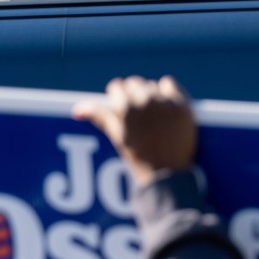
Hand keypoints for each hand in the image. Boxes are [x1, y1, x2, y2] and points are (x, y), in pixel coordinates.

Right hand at [73, 76, 195, 187]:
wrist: (168, 174)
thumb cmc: (138, 158)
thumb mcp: (117, 137)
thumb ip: (99, 117)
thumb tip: (77, 109)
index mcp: (125, 109)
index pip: (116, 87)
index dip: (117, 98)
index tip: (120, 109)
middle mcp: (145, 101)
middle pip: (134, 83)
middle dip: (132, 95)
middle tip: (135, 114)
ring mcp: (165, 102)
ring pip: (151, 85)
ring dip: (149, 94)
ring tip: (150, 114)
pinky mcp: (182, 105)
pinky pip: (170, 84)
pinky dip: (166, 91)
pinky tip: (164, 105)